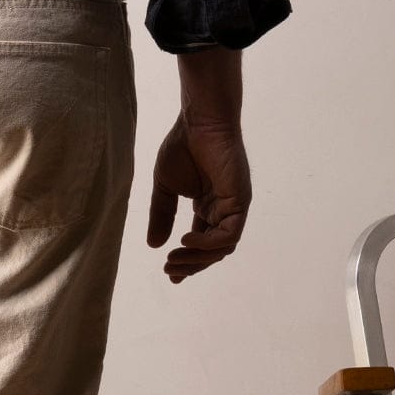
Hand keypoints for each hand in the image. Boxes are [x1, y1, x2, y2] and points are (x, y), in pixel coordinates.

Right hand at [148, 45, 250, 283]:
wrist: (199, 121)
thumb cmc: (183, 146)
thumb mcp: (165, 188)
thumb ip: (161, 216)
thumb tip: (154, 246)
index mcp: (208, 207)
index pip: (201, 243)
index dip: (187, 261)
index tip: (170, 274)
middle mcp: (223, 210)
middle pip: (213, 252)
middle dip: (191, 265)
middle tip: (169, 269)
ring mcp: (233, 206)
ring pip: (223, 248)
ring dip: (198, 259)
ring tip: (174, 259)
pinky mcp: (239, 201)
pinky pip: (229, 234)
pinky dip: (208, 244)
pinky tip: (186, 240)